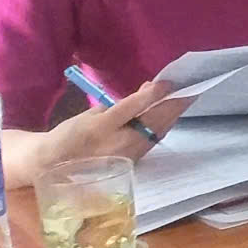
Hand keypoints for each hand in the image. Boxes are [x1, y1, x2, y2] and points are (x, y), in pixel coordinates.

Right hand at [5, 81, 187, 187]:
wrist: (55, 165)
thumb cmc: (71, 135)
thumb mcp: (91, 114)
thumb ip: (121, 104)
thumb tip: (150, 90)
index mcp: (101, 127)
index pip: (132, 108)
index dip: (152, 95)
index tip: (168, 82)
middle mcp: (117, 143)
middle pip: (153, 121)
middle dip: (174, 104)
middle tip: (192, 87)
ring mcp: (128, 154)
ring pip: (158, 131)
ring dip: (174, 114)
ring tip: (187, 97)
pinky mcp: (133, 161)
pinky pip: (154, 139)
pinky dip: (165, 124)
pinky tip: (172, 113)